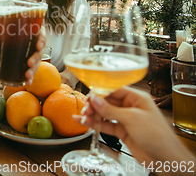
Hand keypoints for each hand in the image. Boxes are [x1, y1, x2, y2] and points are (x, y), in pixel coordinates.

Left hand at [0, 24, 46, 84]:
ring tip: (27, 75)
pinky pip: (30, 73)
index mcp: (23, 35)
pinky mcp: (22, 68)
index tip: (39, 44)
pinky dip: (30, 79)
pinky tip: (27, 82)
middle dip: (37, 56)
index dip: (42, 38)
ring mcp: (26, 58)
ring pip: (36, 62)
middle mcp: (28, 46)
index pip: (39, 33)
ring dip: (34, 69)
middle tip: (30, 62)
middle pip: (39, 49)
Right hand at [74, 87, 193, 168]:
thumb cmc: (157, 135)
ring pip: (104, 113)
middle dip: (94, 104)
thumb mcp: (132, 119)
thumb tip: (95, 99)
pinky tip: (85, 122)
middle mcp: (130, 106)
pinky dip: (95, 124)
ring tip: (82, 116)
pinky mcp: (122, 131)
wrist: (165, 158)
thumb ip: (111, 109)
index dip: (100, 92)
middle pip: (107, 101)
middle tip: (85, 109)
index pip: (114, 89)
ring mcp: (125, 119)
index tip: (88, 96)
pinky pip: (105, 124)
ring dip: (93, 114)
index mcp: (137, 98)